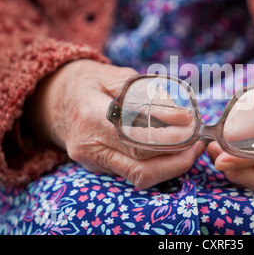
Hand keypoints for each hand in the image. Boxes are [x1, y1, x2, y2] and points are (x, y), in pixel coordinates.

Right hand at [28, 60, 204, 188]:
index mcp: (91, 118)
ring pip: (140, 177)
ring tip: (192, 148)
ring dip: (172, 167)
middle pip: (142, 168)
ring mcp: (92, 161)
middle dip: (178, 159)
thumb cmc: (89, 82)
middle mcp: (89, 147)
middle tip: (199, 142)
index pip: (138, 140)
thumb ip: (149, 96)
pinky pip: (133, 173)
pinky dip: (158, 166)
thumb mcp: (118, 77)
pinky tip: (174, 151)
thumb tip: (183, 116)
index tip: (193, 127)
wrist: (54, 99)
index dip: (171, 138)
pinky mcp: (99, 168)